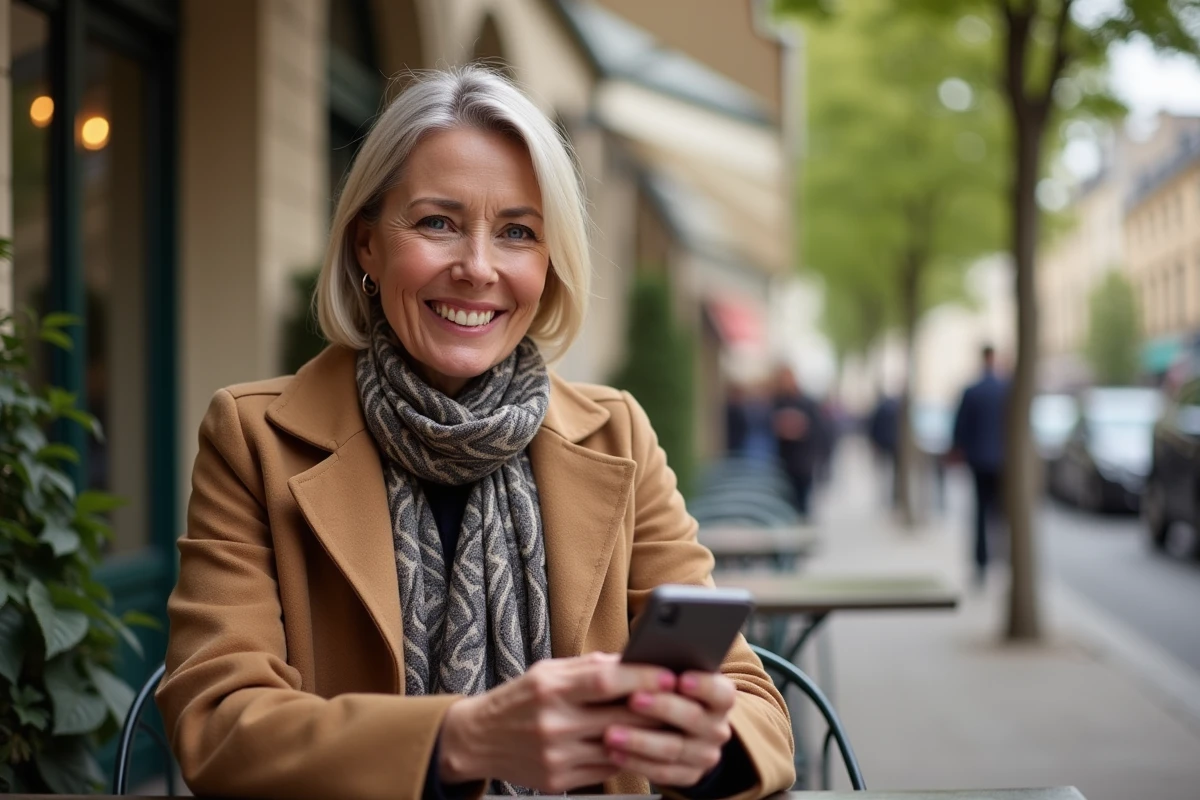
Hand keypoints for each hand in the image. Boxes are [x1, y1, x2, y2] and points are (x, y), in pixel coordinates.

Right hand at [438, 652, 675, 792]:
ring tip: (672, 724)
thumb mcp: (548, 672)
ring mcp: (555, 755)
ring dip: (649, 737)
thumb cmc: (519, 698)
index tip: (670, 675)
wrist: (478, 739)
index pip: (605, 680)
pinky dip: (626, 756)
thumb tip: (632, 660)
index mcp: (550, 688)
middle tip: (686, 702)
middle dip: (657, 710)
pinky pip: (605, 769)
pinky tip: (640, 746)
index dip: (642, 678)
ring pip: (618, 747)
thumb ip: (588, 667)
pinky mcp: (558, 781)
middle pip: (619, 717)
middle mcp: (552, 723)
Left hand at [604, 670, 735, 787]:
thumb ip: (662, 669)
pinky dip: (636, 762)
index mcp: (720, 697)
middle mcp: (717, 727)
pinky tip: (613, 753)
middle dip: (661, 707)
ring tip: (611, 733)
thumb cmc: (665, 692)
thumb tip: (639, 660)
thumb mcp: (669, 676)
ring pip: (674, 748)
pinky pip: (662, 772)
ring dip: (640, 741)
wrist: (673, 729)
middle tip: (633, 699)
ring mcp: (705, 754)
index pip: (721, 692)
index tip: (680, 679)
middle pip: (693, 718)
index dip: (703, 685)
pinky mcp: (688, 776)